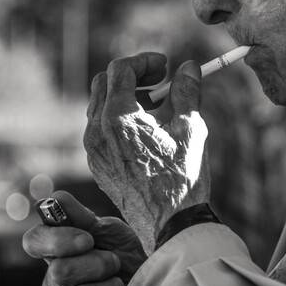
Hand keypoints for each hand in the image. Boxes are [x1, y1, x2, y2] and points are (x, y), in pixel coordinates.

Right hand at [22, 190, 146, 285]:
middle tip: (114, 261)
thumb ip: (81, 217)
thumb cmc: (127, 252)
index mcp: (55, 251)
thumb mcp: (109, 229)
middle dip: (96, 264)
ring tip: (119, 282)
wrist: (156, 281)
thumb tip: (57, 199)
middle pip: (59, 273)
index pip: (33, 242)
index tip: (87, 239)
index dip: (56, 241)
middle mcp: (54, 280)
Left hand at [83, 53, 209, 253]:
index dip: (145, 61)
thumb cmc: (182, 177)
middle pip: (103, 83)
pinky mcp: (98, 165)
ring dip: (125, 98)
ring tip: (157, 108)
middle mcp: (97, 131)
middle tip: (159, 82)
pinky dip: (119, 121)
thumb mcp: (191, 127)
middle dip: (132, 76)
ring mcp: (94, 150)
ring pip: (100, 107)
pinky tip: (146, 133)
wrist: (170, 224)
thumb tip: (188, 67)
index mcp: (118, 117)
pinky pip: (100, 131)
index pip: (121, 69)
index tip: (166, 67)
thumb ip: (187, 90)